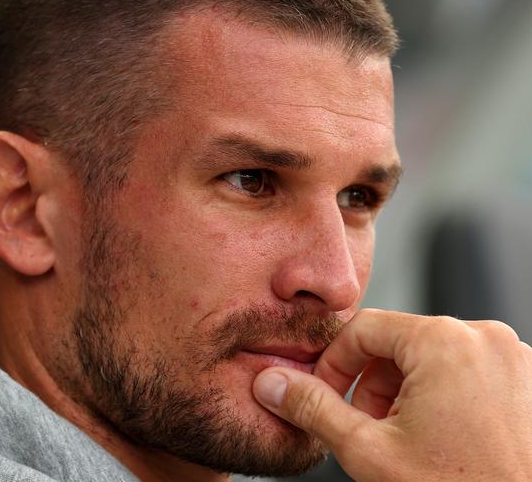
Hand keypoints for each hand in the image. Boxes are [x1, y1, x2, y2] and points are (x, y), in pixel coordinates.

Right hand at [253, 309, 531, 480]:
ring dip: (405, 391)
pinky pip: (469, 369)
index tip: (327, 396)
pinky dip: (442, 394)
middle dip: (372, 383)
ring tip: (403, 438)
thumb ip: (312, 408)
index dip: (334, 363)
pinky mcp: (528, 380)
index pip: (363, 327)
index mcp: (444, 340)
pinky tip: (438, 437)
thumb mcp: (369, 451)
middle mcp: (485, 337)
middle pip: (399, 341)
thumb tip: (272, 383)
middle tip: (367, 427)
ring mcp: (514, 358)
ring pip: (433, 356)